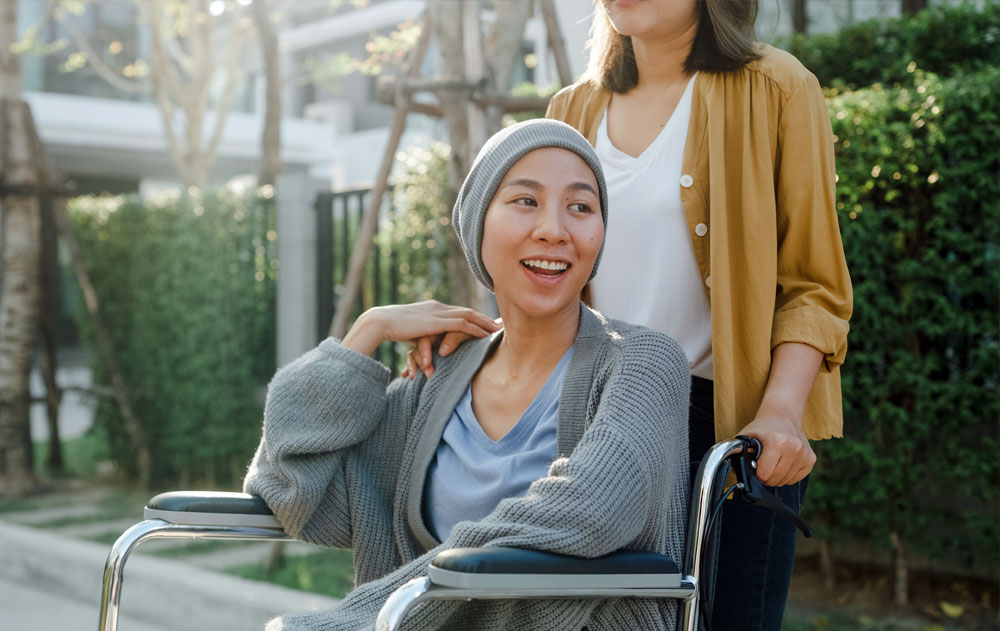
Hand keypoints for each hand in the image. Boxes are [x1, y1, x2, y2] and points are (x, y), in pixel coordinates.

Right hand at [342, 301, 501, 375]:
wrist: (380, 322)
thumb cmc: (390, 328)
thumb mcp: (411, 330)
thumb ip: (423, 335)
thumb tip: (427, 345)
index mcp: (432, 308)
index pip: (458, 311)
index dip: (473, 316)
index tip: (485, 322)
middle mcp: (438, 307)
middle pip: (467, 311)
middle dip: (484, 318)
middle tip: (499, 323)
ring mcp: (438, 313)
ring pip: (468, 316)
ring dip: (485, 323)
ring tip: (498, 330)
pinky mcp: (437, 321)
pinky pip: (462, 324)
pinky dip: (476, 328)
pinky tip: (486, 335)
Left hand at [739, 413, 815, 486]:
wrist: (782, 416)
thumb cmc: (762, 428)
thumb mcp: (746, 437)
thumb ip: (738, 454)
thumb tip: (733, 472)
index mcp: (777, 442)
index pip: (765, 474)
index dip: (757, 473)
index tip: (756, 466)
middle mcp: (794, 448)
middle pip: (775, 479)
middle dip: (766, 476)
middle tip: (764, 465)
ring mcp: (804, 454)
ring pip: (786, 481)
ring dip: (777, 476)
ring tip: (773, 462)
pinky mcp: (811, 459)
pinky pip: (796, 479)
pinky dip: (787, 475)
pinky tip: (783, 463)